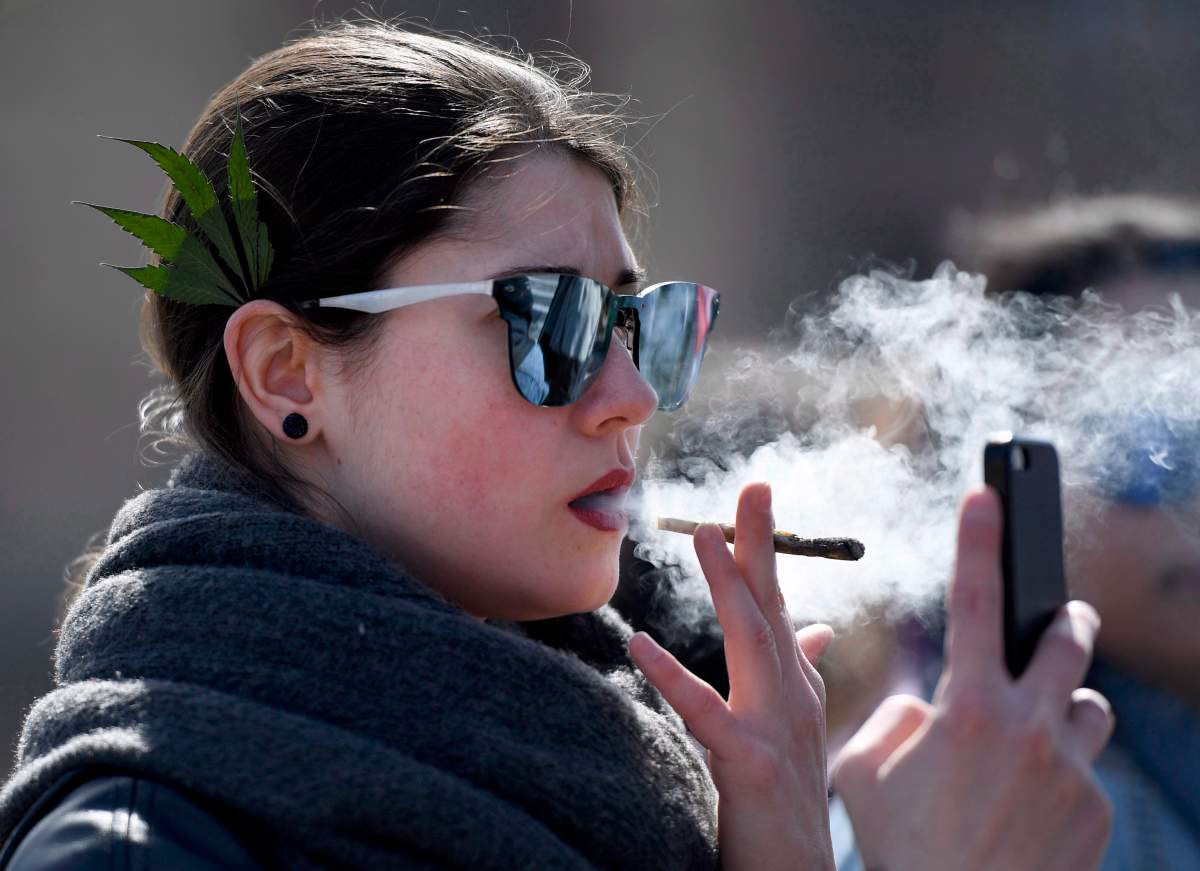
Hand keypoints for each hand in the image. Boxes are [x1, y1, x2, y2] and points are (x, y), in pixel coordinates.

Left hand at [629, 482, 835, 870]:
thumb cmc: (790, 803)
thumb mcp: (798, 728)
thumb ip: (801, 672)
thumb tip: (817, 628)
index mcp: (797, 686)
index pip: (778, 605)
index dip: (766, 551)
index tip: (755, 499)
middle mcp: (794, 697)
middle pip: (773, 606)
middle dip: (762, 543)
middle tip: (754, 485)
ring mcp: (776, 727)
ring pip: (752, 641)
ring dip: (729, 583)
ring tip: (704, 533)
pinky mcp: (749, 763)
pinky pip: (704, 713)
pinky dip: (673, 675)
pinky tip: (641, 643)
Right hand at [832, 487, 1114, 870]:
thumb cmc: (898, 847)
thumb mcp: (865, 770)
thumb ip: (896, 716)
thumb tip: (930, 703)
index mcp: (966, 709)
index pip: (970, 601)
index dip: (975, 541)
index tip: (985, 496)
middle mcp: (1028, 730)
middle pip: (1065, 641)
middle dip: (1063, 618)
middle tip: (1057, 616)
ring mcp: (1071, 771)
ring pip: (1090, 704)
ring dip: (1065, 702)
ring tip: (1038, 725)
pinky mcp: (1097, 811)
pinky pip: (1087, 768)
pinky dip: (1061, 771)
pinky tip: (1031, 801)